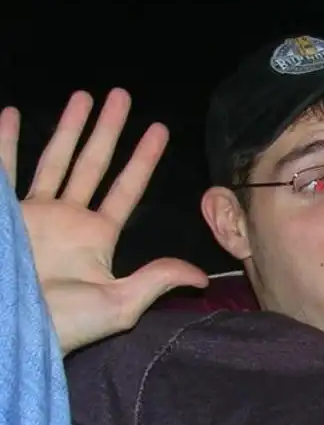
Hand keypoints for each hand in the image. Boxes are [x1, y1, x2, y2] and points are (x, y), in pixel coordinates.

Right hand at [0, 89, 207, 354]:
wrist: (7, 329)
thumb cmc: (62, 323)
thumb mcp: (118, 304)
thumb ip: (156, 280)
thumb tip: (202, 277)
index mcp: (96, 236)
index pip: (127, 188)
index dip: (144, 159)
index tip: (160, 129)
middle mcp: (66, 219)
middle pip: (92, 163)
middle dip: (108, 129)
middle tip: (122, 95)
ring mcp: (31, 213)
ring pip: (54, 158)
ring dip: (68, 127)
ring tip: (83, 95)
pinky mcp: (0, 213)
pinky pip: (1, 169)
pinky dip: (4, 142)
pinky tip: (9, 112)